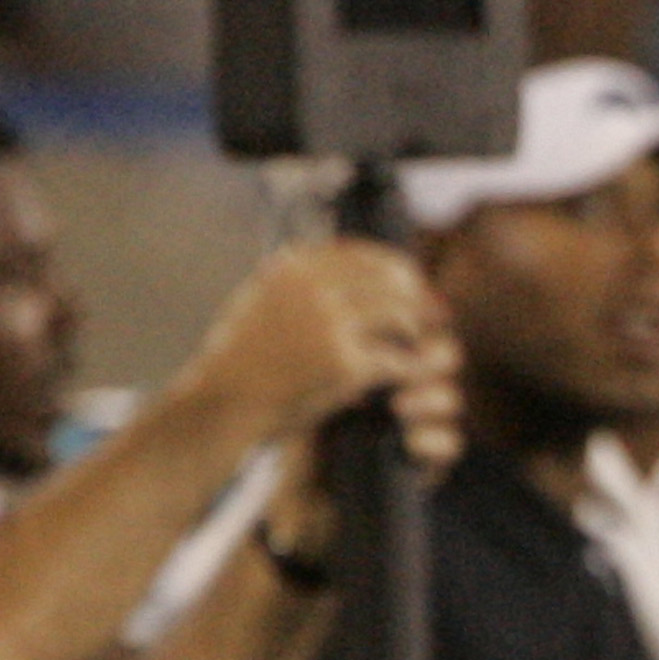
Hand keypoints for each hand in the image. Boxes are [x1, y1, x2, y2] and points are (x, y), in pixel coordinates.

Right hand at [179, 239, 460, 451]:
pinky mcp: (346, 366)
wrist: (224, 404)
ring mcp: (331, 326)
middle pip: (393, 280)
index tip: (412, 285)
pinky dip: (411, 369)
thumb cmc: (244, 359)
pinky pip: (400, 360)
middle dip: (418, 299)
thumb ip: (305, 280)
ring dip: (418, 334)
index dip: (397, 269)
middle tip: (434, 316)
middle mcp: (313, 289)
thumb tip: (359, 265)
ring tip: (421, 347)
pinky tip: (412, 377)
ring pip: (403, 316)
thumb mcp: (263, 300)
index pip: (366, 254)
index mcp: (294, 267)